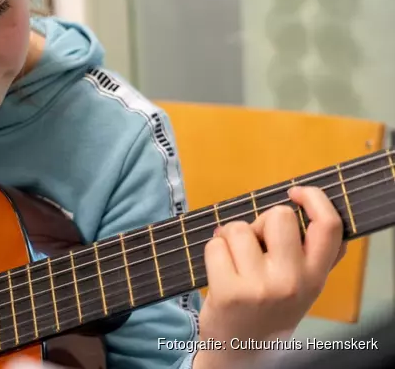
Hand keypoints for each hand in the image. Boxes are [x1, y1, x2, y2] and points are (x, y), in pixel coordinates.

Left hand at [194, 186, 344, 368]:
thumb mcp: (302, 285)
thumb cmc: (268, 308)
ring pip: (239, 228)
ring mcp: (261, 286)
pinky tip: (219, 272)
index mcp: (316, 276)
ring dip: (230, 237)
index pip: (329, 226)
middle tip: (254, 244)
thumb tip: (302, 204)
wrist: (242, 350)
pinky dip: (212, 251)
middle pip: (278, 215)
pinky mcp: (230, 291)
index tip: (295, 191)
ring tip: (234, 262)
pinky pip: (214, 244)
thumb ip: (308, 252)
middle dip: (259, 221)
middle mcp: (293, 281)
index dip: (314, 198)